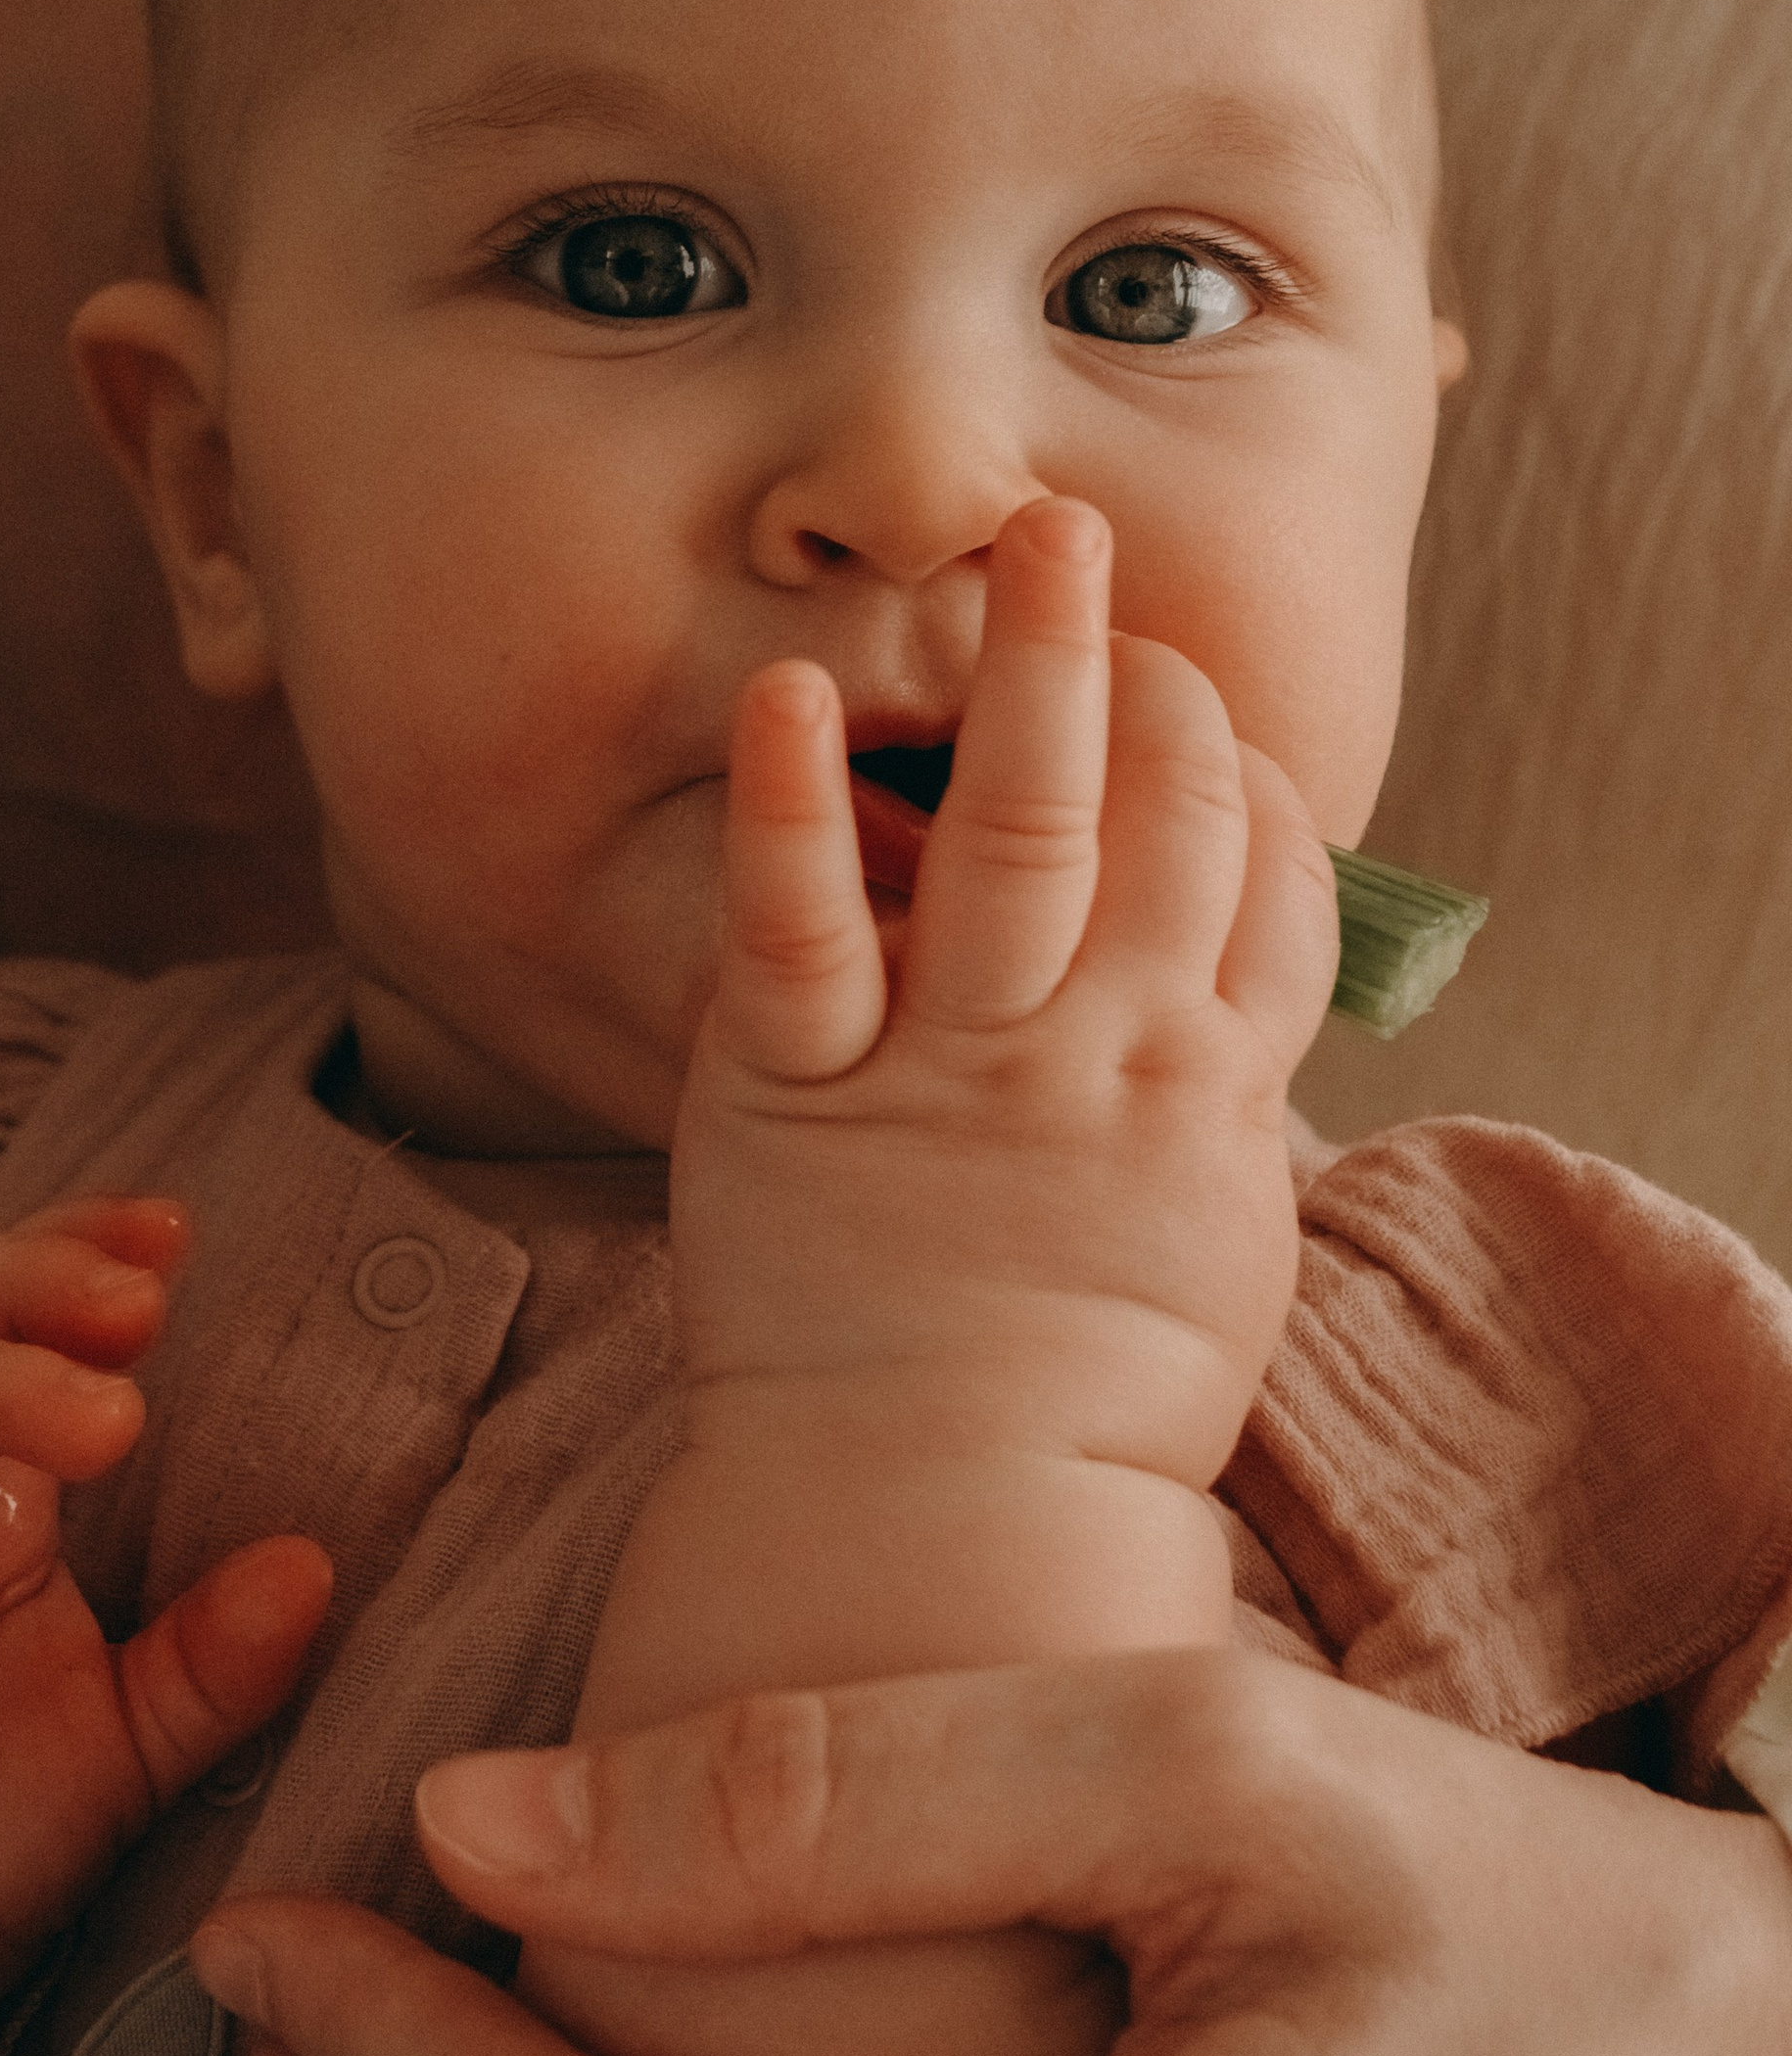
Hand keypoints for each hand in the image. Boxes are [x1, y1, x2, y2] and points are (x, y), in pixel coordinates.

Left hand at [685, 501, 1334, 1481]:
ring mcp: (956, 1068)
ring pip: (1022, 836)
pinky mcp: (802, 1095)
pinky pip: (800, 931)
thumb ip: (1223, 1092)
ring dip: (1031, 673)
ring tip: (1028, 542)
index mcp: (1207, 1091)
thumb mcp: (1209, 1237)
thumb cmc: (1077, 1391)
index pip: (1269, 884)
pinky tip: (786, 696)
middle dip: (1144, 670)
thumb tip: (1233, 984)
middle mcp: (1101, 1055)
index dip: (1238, 771)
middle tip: (1091, 538)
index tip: (1191, 699)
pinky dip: (794, 808)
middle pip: (1164, 822)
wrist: (937, 1517)